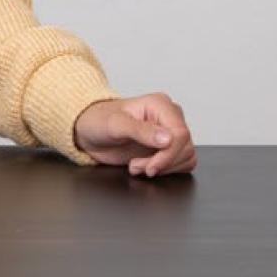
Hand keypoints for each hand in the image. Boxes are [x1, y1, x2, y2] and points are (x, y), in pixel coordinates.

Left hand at [73, 93, 194, 176]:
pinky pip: (182, 163)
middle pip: (185, 147)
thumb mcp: (115, 125)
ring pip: (186, 157)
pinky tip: (145, 167)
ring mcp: (169, 133)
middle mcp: (168, 117)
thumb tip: (168, 139)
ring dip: (163, 168)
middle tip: (137, 166)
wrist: (90, 131)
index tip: (151, 167)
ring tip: (137, 166)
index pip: (180, 133)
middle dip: (162, 163)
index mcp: (160, 105)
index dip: (168, 155)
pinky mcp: (168, 147)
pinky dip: (165, 171)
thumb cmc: (99, 121)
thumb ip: (141, 131)